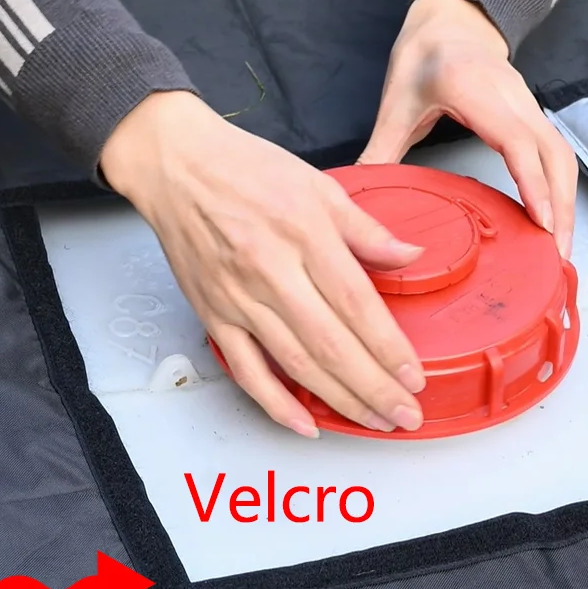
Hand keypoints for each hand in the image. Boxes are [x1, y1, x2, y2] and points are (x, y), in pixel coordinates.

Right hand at [99, 91, 427, 437]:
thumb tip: (410, 256)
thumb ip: (366, 229)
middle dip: (374, 388)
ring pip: (295, 363)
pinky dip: (275, 403)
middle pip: (331, 344)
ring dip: (338, 400)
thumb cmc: (244, 167)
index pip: (356, 304)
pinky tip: (305, 424)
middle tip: (405, 415)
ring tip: (373, 420)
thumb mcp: (318, 184)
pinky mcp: (213, 314)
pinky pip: (246, 370)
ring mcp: (238, 298)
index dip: (388, 347)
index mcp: (304, 233)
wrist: (174, 164)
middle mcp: (271, 271)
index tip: (413, 376)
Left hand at [358, 0, 577, 257]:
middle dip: (562, 205)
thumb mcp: (394, 103)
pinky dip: (561, 188)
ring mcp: (528, 104)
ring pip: (562, 156)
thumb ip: (380, 150)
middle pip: (553, 154)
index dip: (532, 183)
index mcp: (472, 89)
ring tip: (559, 247)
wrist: (451, 22)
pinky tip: (554, 219)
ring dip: (567, 201)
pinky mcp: (534, 115)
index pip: (514, 141)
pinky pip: (557, 154)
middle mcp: (511, 96)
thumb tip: (359, 193)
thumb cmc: (422, 57)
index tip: (542, 221)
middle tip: (557, 253)